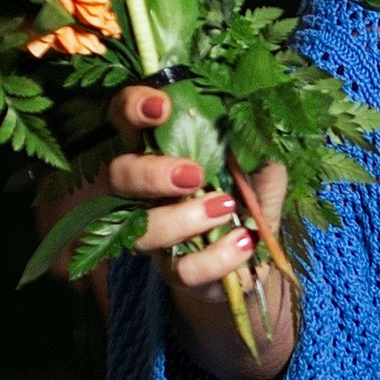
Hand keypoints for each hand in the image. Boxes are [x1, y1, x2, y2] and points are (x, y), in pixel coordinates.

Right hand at [100, 84, 296, 379]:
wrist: (253, 259)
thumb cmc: (245, 200)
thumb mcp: (257, 169)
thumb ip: (255, 150)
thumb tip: (261, 130)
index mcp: (157, 152)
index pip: (125, 121)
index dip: (133, 108)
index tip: (162, 107)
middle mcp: (143, 194)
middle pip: (118, 176)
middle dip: (150, 173)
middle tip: (194, 174)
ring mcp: (155, 235)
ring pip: (145, 229)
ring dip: (185, 218)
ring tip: (227, 208)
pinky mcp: (175, 273)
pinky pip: (183, 270)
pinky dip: (216, 257)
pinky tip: (244, 243)